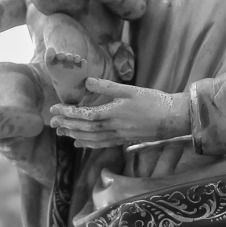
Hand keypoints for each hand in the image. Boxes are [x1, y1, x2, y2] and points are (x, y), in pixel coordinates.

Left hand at [50, 82, 190, 149]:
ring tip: (61, 132)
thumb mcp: (131, 89)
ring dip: (74, 135)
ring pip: (91, 138)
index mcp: (114, 112)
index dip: (68, 112)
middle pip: (85, 128)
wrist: (173, 119)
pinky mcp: (123, 140)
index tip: (55, 108)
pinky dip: (88, 144)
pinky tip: (79, 142)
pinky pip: (101, 144)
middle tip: (52, 122)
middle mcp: (114, 127)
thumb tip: (87, 82)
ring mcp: (118, 136)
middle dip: (67, 124)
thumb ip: (108, 87)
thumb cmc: (153, 101)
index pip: (85, 114)